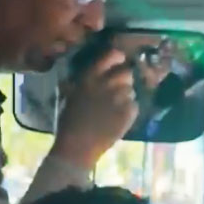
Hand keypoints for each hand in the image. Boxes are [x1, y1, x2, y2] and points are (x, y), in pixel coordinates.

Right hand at [51, 48, 137, 166]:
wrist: (77, 146)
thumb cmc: (70, 123)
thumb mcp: (72, 96)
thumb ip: (84, 83)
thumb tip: (95, 73)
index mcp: (89, 78)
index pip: (110, 56)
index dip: (117, 57)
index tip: (121, 60)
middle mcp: (106, 84)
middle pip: (126, 73)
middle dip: (125, 80)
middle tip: (120, 89)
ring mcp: (119, 98)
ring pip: (131, 91)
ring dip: (126, 97)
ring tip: (117, 108)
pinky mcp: (128, 112)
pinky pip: (134, 106)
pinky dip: (129, 111)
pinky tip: (120, 119)